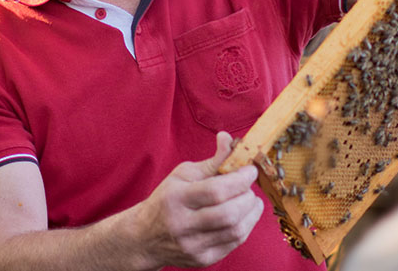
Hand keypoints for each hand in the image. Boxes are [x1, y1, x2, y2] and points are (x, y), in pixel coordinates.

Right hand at [129, 132, 262, 267]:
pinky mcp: (203, 260)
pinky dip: (245, 227)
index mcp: (176, 199)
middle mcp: (183, 225)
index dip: (240, 179)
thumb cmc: (167, 200)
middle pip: (229, 214)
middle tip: (248, 187)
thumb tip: (229, 138)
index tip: (250, 170)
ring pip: (236, 231)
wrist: (146, 237)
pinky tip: (242, 216)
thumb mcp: (183, 175)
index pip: (215, 191)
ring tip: (250, 200)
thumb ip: (211, 160)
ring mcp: (193, 246)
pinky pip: (234, 244)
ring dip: (251, 213)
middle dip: (248, 197)